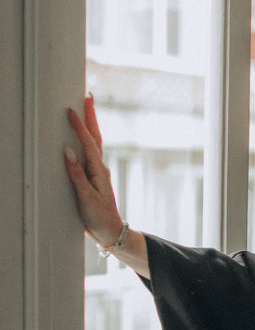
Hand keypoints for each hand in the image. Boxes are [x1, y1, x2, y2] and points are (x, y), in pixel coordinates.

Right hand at [64, 95, 123, 247]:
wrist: (111, 232)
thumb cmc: (99, 217)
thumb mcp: (86, 197)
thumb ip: (77, 175)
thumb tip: (68, 151)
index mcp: (98, 171)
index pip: (88, 143)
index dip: (79, 126)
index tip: (70, 110)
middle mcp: (99, 168)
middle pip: (95, 138)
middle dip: (90, 117)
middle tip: (87, 97)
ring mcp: (97, 172)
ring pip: (93, 144)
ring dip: (90, 125)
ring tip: (85, 109)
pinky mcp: (93, 178)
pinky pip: (89, 153)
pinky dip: (86, 140)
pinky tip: (82, 136)